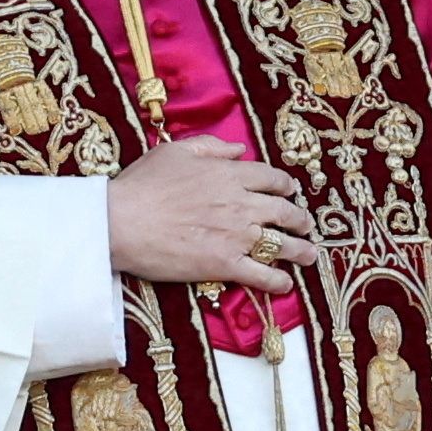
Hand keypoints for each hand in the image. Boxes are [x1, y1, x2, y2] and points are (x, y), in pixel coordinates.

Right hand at [107, 134, 318, 291]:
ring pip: (281, 244)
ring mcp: (236, 236)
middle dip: (299, 219)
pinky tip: (285, 284)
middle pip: (284, 211)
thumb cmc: (143, 184)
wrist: (122, 221)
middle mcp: (241, 204)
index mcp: (229, 175)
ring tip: (310, 255)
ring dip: (300, 250)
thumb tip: (239, 150)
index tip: (289, 191)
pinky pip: (261, 275)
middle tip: (305, 224)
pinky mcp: (225, 265)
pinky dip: (277, 281)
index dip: (284, 185)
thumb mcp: (175, 151)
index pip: (270, 178)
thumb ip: (211, 146)